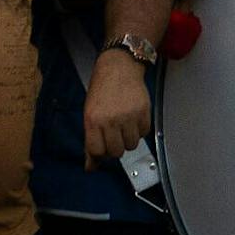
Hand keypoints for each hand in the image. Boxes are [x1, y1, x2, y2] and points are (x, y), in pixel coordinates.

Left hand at [83, 49, 152, 168]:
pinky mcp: (144, 110)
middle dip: (115, 147)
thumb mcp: (89, 114)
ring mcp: (129, 115)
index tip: (102, 147)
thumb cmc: (102, 89)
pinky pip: (144, 133)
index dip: (100, 153)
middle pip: (116, 152)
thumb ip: (90, 141)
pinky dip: (140, 130)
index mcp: (93, 121)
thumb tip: (91, 167)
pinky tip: (134, 120)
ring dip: (129, 139)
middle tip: (114, 136)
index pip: (97, 152)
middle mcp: (111, 120)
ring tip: (125, 126)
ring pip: (132, 145)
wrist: (120, 66)